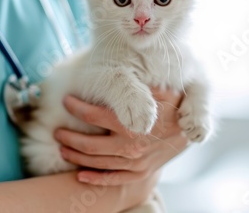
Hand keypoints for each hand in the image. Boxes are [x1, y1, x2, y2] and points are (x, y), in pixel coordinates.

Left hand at [53, 88, 188, 185]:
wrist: (191, 131)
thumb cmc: (173, 105)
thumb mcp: (161, 89)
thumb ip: (139, 84)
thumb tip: (119, 69)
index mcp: (132, 122)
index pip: (93, 116)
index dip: (76, 107)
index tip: (66, 100)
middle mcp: (130, 145)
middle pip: (88, 144)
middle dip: (68, 137)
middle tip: (56, 131)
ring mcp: (134, 162)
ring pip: (96, 162)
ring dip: (75, 156)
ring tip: (62, 147)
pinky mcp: (139, 173)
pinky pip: (112, 179)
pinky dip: (95, 179)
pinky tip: (80, 176)